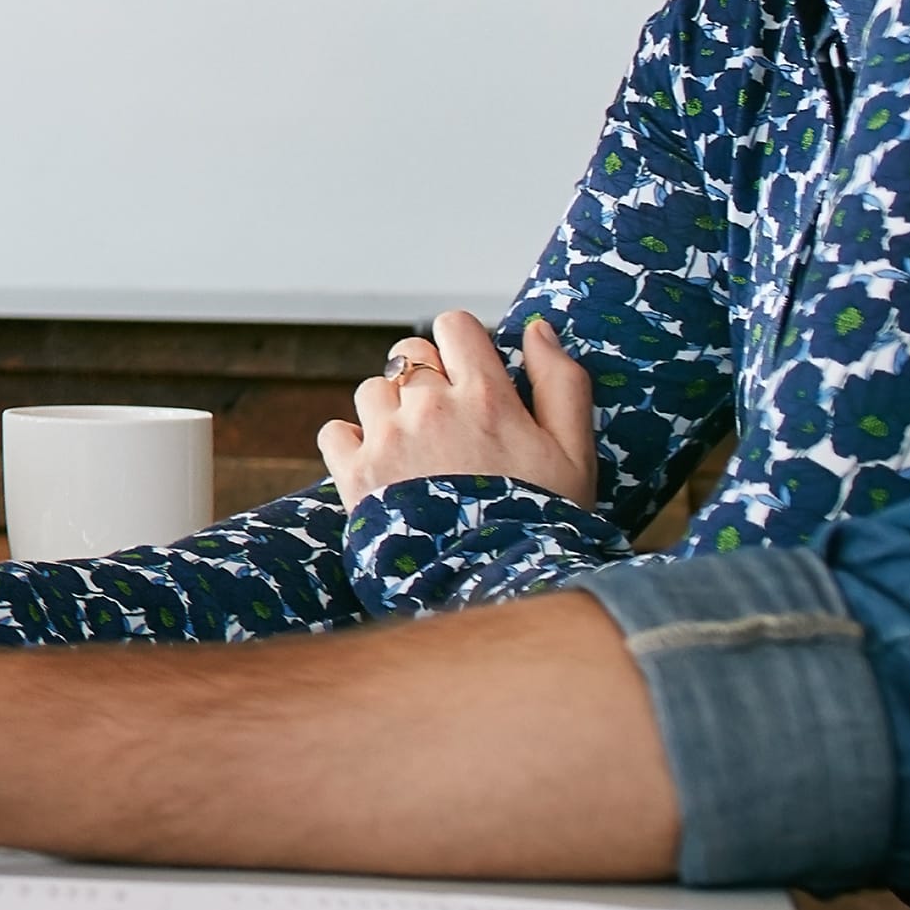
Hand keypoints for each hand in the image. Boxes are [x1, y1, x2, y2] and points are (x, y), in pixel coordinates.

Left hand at [325, 311, 599, 504]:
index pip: (454, 325)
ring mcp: (388, 439)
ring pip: (371, 389)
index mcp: (486, 397)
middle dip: (427, 377)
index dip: (462, 345)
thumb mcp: (575, 454)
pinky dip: (352, 444)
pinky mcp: (354, 473)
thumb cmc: (542, 521)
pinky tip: (382, 468)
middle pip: (409, 353)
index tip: (471, 374)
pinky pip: (334, 431)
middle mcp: (430, 409)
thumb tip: (538, 329)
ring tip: (419, 452)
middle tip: (449, 421)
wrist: (496, 584)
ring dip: (389, 410)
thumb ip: (561, 383)